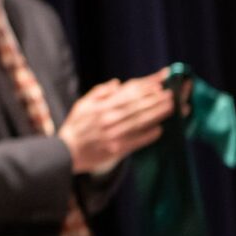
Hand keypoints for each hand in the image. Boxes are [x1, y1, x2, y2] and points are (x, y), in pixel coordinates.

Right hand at [57, 69, 176, 172]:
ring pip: (138, 122)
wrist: (64, 152)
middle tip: (170, 94)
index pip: (126, 95)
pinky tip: (159, 130)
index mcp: (100, 107)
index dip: (143, 89)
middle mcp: (107, 119)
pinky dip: (147, 136)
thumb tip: (117, 83)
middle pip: (136, 107)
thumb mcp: (82, 105)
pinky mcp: (115, 149)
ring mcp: (112, 135)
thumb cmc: (75, 127)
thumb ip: (99, 92)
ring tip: (171, 107)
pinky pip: (136, 141)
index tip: (158, 84)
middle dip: (155, 99)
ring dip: (156, 114)